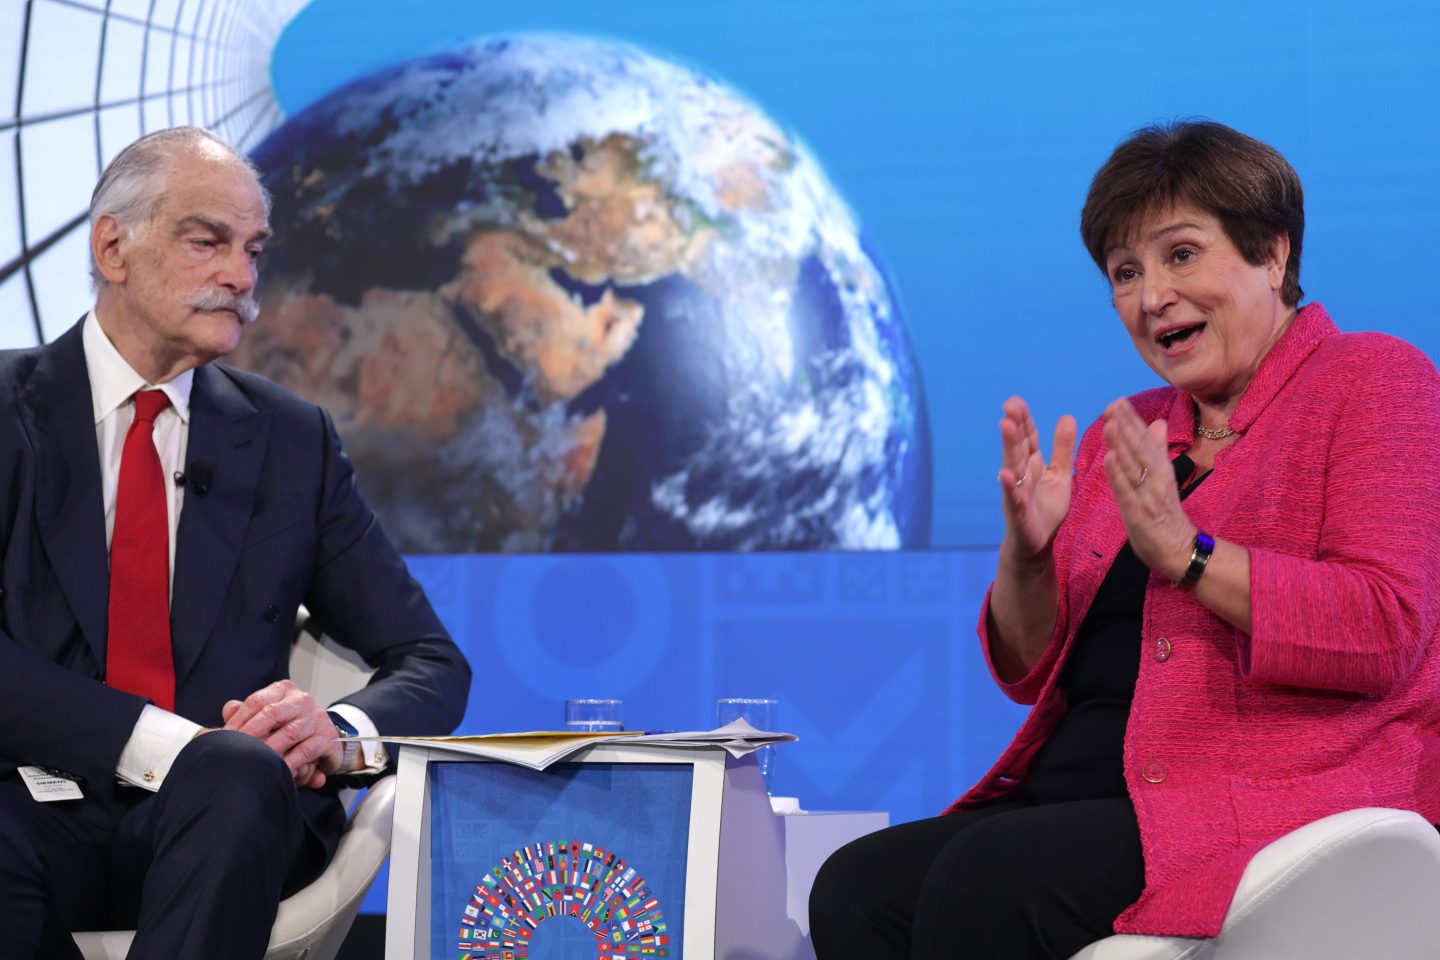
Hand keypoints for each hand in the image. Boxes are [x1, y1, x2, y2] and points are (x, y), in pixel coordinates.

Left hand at [221, 679, 342, 788]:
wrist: (325, 738)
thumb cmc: (291, 726)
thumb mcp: (269, 715)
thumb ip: (247, 712)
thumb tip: (229, 709)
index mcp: (284, 690)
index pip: (257, 701)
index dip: (238, 719)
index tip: (224, 736)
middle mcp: (302, 700)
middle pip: (272, 713)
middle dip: (250, 734)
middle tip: (236, 750)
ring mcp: (316, 717)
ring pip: (289, 733)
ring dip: (269, 750)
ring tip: (254, 762)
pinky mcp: (327, 737)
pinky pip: (305, 751)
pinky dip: (290, 762)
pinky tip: (278, 771)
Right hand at [997, 396, 1076, 564]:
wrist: (1035, 546)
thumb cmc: (1045, 509)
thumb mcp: (1059, 475)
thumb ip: (1061, 448)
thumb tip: (1067, 416)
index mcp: (1032, 465)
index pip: (1028, 439)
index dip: (1023, 420)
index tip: (1015, 401)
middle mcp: (1021, 476)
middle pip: (1017, 448)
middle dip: (1014, 427)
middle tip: (1009, 406)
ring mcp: (1017, 493)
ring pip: (1013, 466)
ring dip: (1009, 447)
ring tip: (1006, 426)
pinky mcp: (1018, 513)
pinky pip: (1013, 498)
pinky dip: (1008, 486)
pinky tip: (1004, 474)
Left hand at [1101, 398, 1195, 580]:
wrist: (1179, 551)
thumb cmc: (1166, 514)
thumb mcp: (1163, 479)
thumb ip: (1157, 451)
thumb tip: (1157, 422)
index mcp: (1161, 470)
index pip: (1145, 440)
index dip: (1131, 421)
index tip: (1118, 401)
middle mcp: (1156, 479)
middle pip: (1140, 449)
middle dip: (1126, 426)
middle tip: (1113, 405)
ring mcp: (1148, 496)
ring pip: (1134, 466)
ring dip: (1121, 444)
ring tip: (1109, 423)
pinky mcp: (1140, 513)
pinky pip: (1127, 491)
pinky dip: (1118, 474)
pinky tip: (1108, 459)